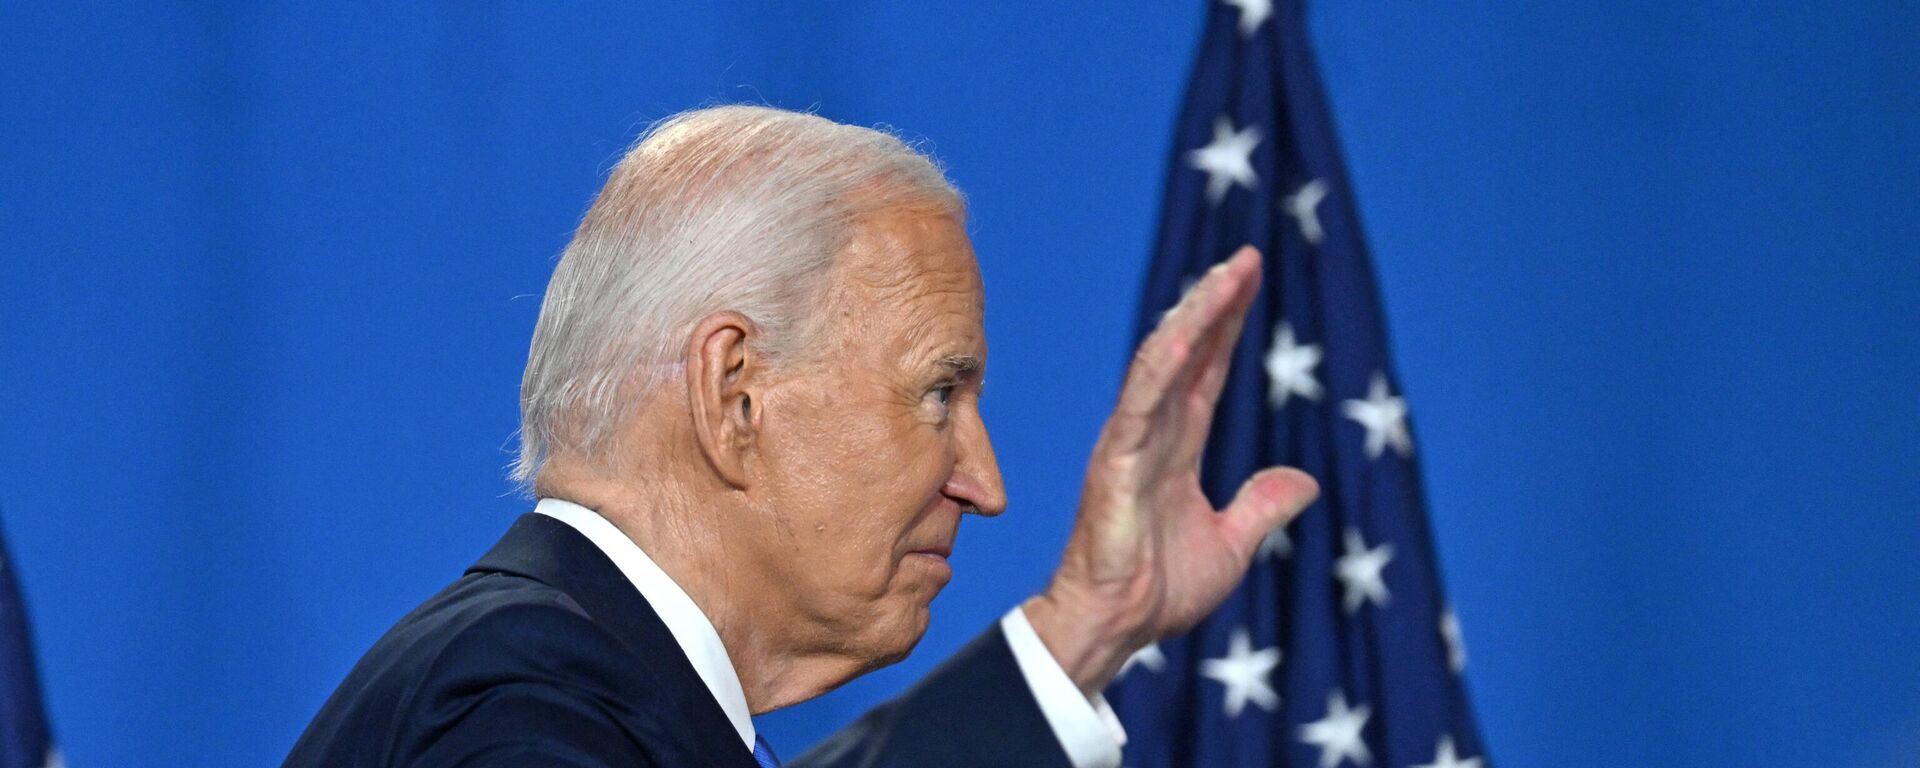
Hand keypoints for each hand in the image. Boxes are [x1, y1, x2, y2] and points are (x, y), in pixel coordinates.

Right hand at [1024, 245, 1320, 694]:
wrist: (1120, 625)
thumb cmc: (1159, 589)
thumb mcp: (1232, 543)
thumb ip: (1262, 506)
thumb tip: (1305, 481)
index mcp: (1177, 446)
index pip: (1207, 371)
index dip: (1228, 325)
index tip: (1250, 278)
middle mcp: (1152, 433)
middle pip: (1187, 353)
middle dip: (1215, 304)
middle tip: (1246, 258)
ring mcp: (1130, 442)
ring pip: (1162, 365)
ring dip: (1194, 319)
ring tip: (1224, 278)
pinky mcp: (1114, 463)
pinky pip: (1139, 406)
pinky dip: (1161, 369)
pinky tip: (1185, 336)